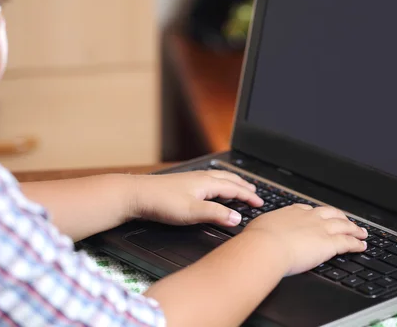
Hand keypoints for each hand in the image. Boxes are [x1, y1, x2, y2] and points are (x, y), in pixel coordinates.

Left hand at [132, 171, 262, 226]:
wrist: (136, 195)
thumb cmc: (161, 203)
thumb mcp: (192, 212)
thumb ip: (216, 214)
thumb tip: (238, 218)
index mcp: (207, 183)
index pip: (234, 189)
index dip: (248, 196)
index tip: (260, 203)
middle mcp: (201, 177)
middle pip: (228, 179)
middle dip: (243, 185)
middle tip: (255, 191)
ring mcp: (191, 179)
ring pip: (218, 178)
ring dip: (232, 182)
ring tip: (239, 186)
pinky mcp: (182, 183)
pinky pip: (209, 179)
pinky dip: (219, 182)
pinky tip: (212, 186)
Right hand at [243, 204, 367, 275]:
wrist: (265, 247)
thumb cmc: (257, 239)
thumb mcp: (259, 227)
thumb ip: (264, 229)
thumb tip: (257, 232)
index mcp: (291, 213)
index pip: (308, 209)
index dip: (317, 213)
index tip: (320, 215)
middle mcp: (308, 217)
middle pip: (330, 213)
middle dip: (340, 217)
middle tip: (346, 220)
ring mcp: (320, 229)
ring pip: (344, 225)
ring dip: (354, 229)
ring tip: (362, 232)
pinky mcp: (329, 243)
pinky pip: (348, 242)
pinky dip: (357, 243)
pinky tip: (362, 245)